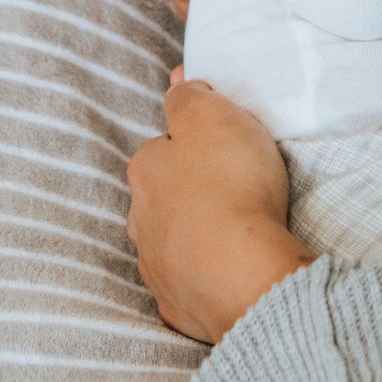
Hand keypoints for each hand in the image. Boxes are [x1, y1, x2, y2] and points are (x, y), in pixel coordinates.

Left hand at [126, 80, 316, 344]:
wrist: (241, 273)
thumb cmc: (230, 186)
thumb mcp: (213, 118)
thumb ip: (189, 97)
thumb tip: (176, 80)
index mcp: (146, 169)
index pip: (162, 144)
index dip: (194, 142)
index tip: (225, 145)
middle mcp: (139, 216)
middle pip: (163, 194)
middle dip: (190, 190)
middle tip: (235, 187)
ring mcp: (155, 263)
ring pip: (171, 238)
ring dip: (194, 233)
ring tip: (236, 231)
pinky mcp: (176, 301)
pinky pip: (187, 280)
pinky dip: (203, 273)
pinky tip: (229, 269)